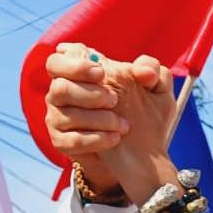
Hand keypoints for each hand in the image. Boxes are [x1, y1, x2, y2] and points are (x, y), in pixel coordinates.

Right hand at [45, 43, 172, 162]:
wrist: (137, 151)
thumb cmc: (141, 112)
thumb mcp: (154, 91)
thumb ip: (151, 71)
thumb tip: (145, 71)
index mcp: (77, 74)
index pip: (57, 61)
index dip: (75, 65)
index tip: (101, 71)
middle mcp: (61, 94)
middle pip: (59, 87)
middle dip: (88, 93)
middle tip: (114, 99)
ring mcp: (58, 119)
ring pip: (66, 115)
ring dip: (98, 119)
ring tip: (123, 125)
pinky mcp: (62, 142)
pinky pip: (72, 140)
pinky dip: (96, 139)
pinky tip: (115, 138)